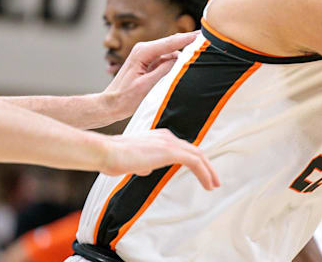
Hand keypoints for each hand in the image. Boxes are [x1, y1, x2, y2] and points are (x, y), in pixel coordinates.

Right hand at [101, 128, 220, 189]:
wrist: (106, 152)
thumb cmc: (114, 158)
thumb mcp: (131, 161)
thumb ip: (142, 163)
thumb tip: (147, 169)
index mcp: (159, 137)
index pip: (182, 148)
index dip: (194, 160)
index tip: (201, 173)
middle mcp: (167, 136)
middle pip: (194, 150)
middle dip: (206, 166)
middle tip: (214, 180)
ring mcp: (169, 143)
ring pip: (198, 155)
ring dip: (209, 171)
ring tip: (215, 184)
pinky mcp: (170, 151)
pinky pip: (194, 162)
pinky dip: (204, 173)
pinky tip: (208, 185)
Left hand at [103, 31, 197, 121]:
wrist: (110, 104)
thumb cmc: (125, 98)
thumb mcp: (146, 86)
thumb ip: (163, 70)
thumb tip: (180, 58)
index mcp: (143, 52)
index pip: (170, 42)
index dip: (188, 38)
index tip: (203, 34)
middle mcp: (144, 49)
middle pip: (172, 43)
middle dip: (188, 42)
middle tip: (207, 42)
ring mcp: (146, 55)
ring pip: (170, 52)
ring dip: (182, 55)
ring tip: (199, 56)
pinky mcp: (148, 62)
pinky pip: (166, 59)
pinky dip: (175, 62)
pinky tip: (184, 67)